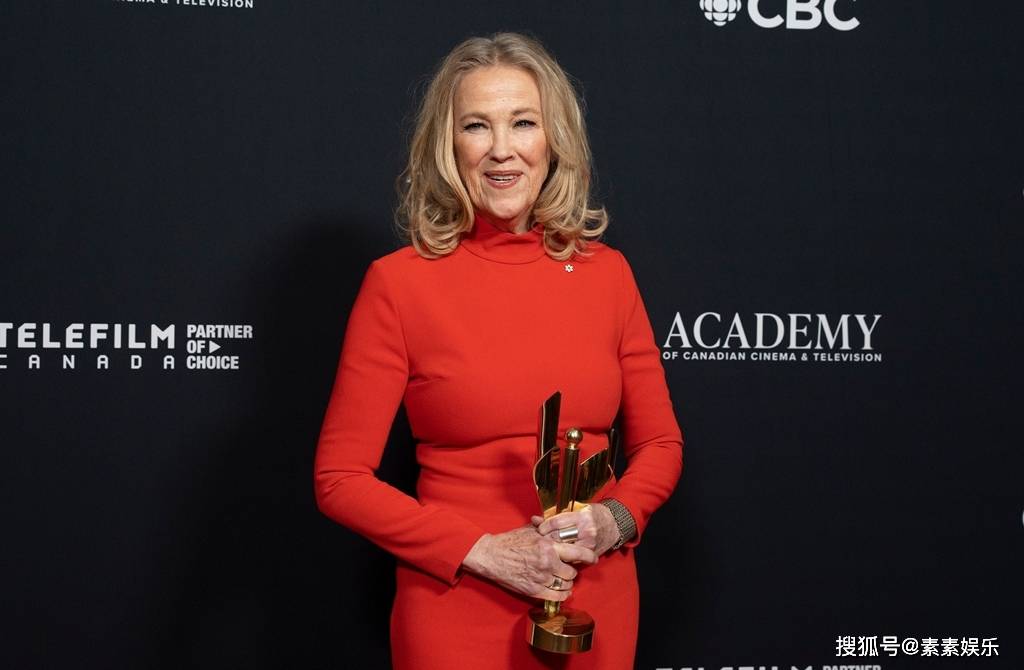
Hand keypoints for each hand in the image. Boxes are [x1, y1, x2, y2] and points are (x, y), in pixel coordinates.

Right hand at [461, 525, 597, 600]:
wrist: (490, 556)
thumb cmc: (509, 542)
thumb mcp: (529, 530)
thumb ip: (545, 528)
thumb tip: (555, 522)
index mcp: (548, 546)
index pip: (578, 553)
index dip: (589, 557)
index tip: (593, 558)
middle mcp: (547, 563)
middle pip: (572, 572)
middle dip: (571, 571)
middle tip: (567, 569)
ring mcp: (541, 578)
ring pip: (565, 586)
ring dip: (566, 583)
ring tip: (562, 580)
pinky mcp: (533, 590)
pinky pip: (556, 597)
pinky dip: (561, 595)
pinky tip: (560, 591)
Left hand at [531, 503, 618, 555]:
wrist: (613, 524)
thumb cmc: (592, 514)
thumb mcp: (575, 510)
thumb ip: (555, 515)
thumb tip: (535, 520)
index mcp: (581, 517)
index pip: (556, 523)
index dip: (544, 526)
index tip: (539, 529)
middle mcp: (586, 531)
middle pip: (558, 537)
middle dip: (546, 539)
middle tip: (539, 540)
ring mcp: (589, 544)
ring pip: (564, 550)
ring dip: (553, 550)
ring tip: (546, 548)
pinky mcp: (591, 554)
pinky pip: (572, 558)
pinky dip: (563, 557)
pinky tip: (557, 554)